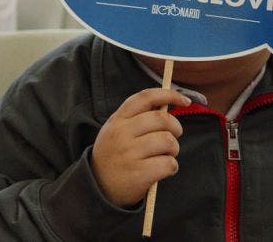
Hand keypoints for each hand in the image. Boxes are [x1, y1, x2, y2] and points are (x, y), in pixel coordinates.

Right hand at [90, 88, 190, 206]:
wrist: (97, 186)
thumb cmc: (113, 155)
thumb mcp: (115, 131)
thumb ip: (136, 118)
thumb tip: (167, 106)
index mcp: (117, 120)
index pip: (145, 98)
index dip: (168, 95)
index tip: (185, 101)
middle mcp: (121, 133)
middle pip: (162, 119)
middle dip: (176, 128)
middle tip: (172, 138)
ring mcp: (128, 153)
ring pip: (168, 141)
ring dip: (173, 150)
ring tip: (164, 156)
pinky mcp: (138, 173)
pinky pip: (169, 164)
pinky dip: (171, 167)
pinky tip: (161, 170)